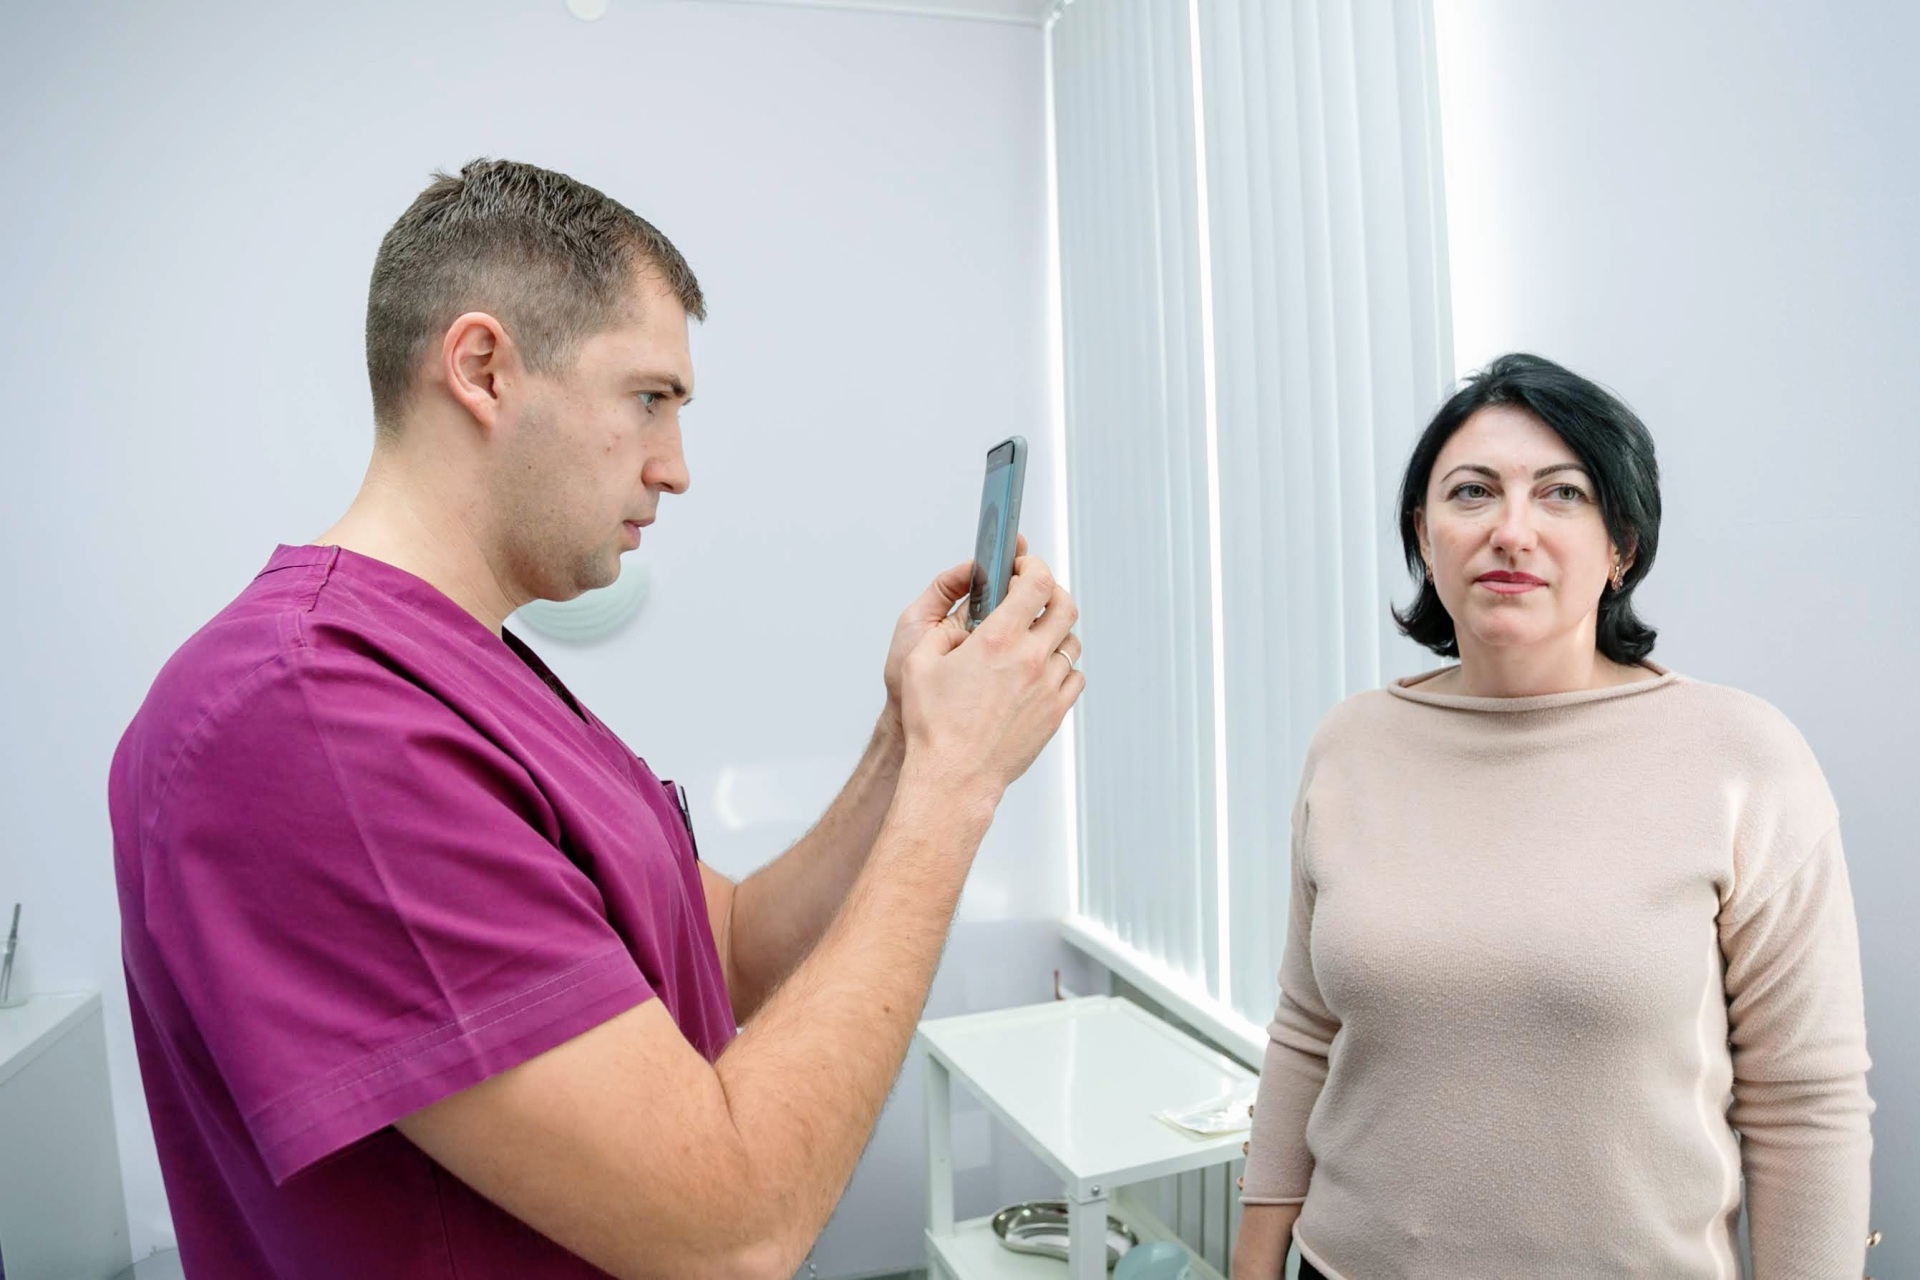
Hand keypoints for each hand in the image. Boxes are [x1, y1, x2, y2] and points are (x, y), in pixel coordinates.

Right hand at [895, 550, 1082, 814]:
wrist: (954, 777)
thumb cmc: (932, 725)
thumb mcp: (917, 662)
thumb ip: (943, 627)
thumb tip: (965, 611)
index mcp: (997, 639)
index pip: (1038, 582)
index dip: (1034, 566)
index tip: (1023, 567)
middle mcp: (1030, 659)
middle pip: (1066, 606)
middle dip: (1051, 593)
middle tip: (1033, 596)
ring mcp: (1048, 687)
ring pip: (1072, 642)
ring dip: (1055, 632)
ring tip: (1033, 638)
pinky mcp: (1055, 712)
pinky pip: (1074, 677)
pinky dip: (1061, 667)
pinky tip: (1039, 672)